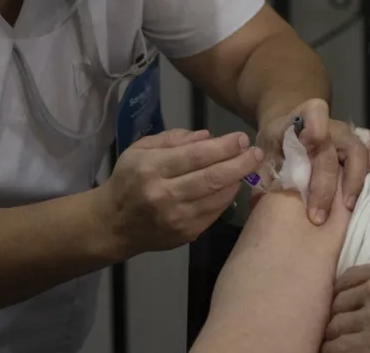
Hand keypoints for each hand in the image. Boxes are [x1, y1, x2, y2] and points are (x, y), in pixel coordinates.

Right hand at [100, 129, 263, 256]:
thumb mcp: (141, 149)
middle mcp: (164, 194)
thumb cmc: (129, 180)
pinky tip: (232, 185)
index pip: (196, 155)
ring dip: (238, 180)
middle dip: (240, 163)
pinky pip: (215, 212)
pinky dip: (227, 197)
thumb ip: (173, 139)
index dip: (224, 146)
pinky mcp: (186, 234)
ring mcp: (177, 218)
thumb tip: (207, 136)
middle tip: (255, 153)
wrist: (114, 224)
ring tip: (248, 166)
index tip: (241, 138)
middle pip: (213, 178)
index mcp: (151, 168)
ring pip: (218, 197)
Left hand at [258, 99, 369, 224]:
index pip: (313, 112)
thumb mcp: (262, 157)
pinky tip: (366, 186)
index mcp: (298, 121)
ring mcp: (345, 131)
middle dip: (324, 186)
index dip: (316, 127)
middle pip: (331, 149)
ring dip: (353, 181)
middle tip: (317, 216)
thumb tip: (262, 199)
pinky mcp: (358, 140)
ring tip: (346, 208)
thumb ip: (263, 174)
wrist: (288, 132)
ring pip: (358, 150)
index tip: (310, 144)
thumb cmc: (275, 148)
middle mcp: (326, 123)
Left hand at [322, 226, 369, 352]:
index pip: (348, 278)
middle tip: (335, 323)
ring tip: (331, 340)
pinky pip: (341, 345)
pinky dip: (334, 349)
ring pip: (336, 324)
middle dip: (336, 313)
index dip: (343, 292)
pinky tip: (333, 351)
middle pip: (338, 301)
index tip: (343, 302)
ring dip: (333, 332)